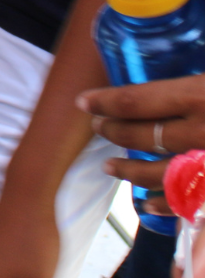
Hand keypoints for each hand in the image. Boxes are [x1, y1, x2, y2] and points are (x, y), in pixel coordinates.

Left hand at [77, 75, 204, 195]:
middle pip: (140, 136)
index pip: (135, 101)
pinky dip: (163, 204)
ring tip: (109, 166)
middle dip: (112, 130)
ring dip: (128, 171)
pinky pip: (186, 201)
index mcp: (198, 95)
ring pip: (158, 173)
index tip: (84, 101)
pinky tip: (148, 204)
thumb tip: (164, 73)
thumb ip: (193, 79)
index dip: (104, 102)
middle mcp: (200, 133)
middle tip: (97, 126)